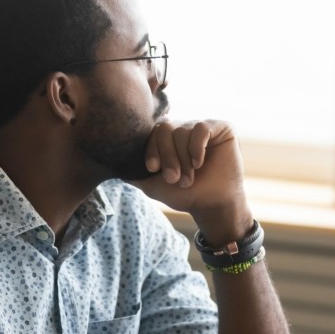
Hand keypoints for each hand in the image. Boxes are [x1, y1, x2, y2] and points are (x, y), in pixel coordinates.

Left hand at [131, 120, 252, 241]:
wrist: (213, 205)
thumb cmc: (186, 195)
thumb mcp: (154, 186)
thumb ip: (134, 173)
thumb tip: (113, 164)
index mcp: (169, 140)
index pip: (153, 132)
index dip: (151, 149)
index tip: (152, 168)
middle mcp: (185, 130)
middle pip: (166, 129)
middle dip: (167, 156)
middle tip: (173, 178)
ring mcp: (203, 128)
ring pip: (183, 131)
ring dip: (183, 159)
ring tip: (189, 178)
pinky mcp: (221, 128)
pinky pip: (202, 128)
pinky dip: (197, 147)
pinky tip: (199, 163)